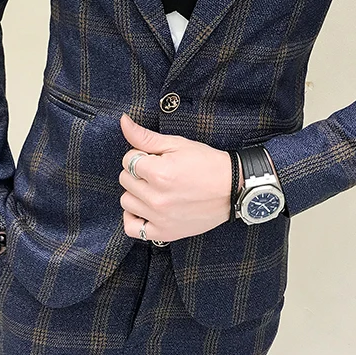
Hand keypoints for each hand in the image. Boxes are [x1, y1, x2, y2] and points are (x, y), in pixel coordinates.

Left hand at [119, 113, 232, 243]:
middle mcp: (157, 198)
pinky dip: (134, 217)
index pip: (128, 159)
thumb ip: (145, 136)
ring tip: (154, 188)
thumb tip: (123, 121)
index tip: (155, 157)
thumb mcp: (177, 144)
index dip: (140, 155)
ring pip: (126, 201)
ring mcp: (160, 218)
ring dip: (135, 192)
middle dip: (137, 172)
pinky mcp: (165, 233)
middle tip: (157, 171)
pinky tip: (144, 208)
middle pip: (125, 180)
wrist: (232, 189)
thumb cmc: (207, 164)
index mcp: (159, 173)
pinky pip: (132, 228)